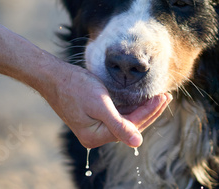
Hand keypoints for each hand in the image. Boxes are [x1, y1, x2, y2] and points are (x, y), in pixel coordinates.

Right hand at [41, 63, 171, 147]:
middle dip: (150, 110)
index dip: (150, 111)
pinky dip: (130, 106)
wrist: (52, 76)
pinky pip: (117, 114)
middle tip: (166, 96)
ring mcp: (95, 126)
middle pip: (131, 124)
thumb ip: (119, 124)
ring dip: (142, 108)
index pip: (132, 126)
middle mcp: (97, 135)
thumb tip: (137, 143)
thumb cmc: (74, 87)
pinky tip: (141, 99)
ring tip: (159, 96)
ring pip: (126, 119)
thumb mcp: (99, 104)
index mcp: (97, 135)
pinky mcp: (94, 116)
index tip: (163, 97)